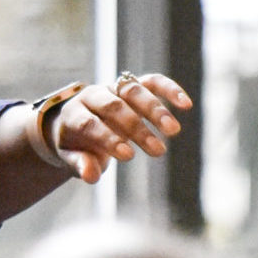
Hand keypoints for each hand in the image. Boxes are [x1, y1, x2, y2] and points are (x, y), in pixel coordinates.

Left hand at [54, 73, 193, 183]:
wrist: (76, 123)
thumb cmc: (76, 144)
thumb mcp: (71, 158)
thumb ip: (80, 165)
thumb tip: (90, 175)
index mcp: (73, 112)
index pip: (89, 123)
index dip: (108, 138)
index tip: (129, 156)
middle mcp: (93, 95)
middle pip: (114, 107)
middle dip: (136, 129)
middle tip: (158, 151)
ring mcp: (113, 88)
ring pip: (134, 91)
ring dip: (155, 111)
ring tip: (173, 131)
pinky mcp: (132, 85)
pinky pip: (151, 82)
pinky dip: (168, 89)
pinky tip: (185, 104)